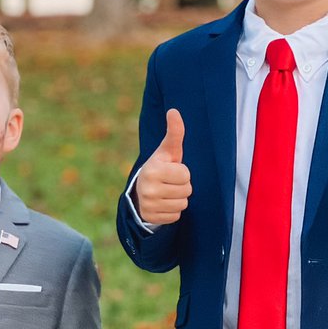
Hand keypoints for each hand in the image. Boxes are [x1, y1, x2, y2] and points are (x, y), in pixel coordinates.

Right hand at [134, 109, 191, 223]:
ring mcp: (148, 204)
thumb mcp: (167, 150)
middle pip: (186, 191)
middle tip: (170, 183)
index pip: (185, 174)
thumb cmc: (160, 166)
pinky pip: (175, 217)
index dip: (183, 172)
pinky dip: (172, 211)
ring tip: (167, 192)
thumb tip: (174, 111)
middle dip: (182, 186)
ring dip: (179, 199)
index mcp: (153, 169)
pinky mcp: (151, 217)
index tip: (171, 171)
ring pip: (182, 205)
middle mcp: (148, 188)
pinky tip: (164, 204)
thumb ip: (174, 132)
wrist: (141, 190)